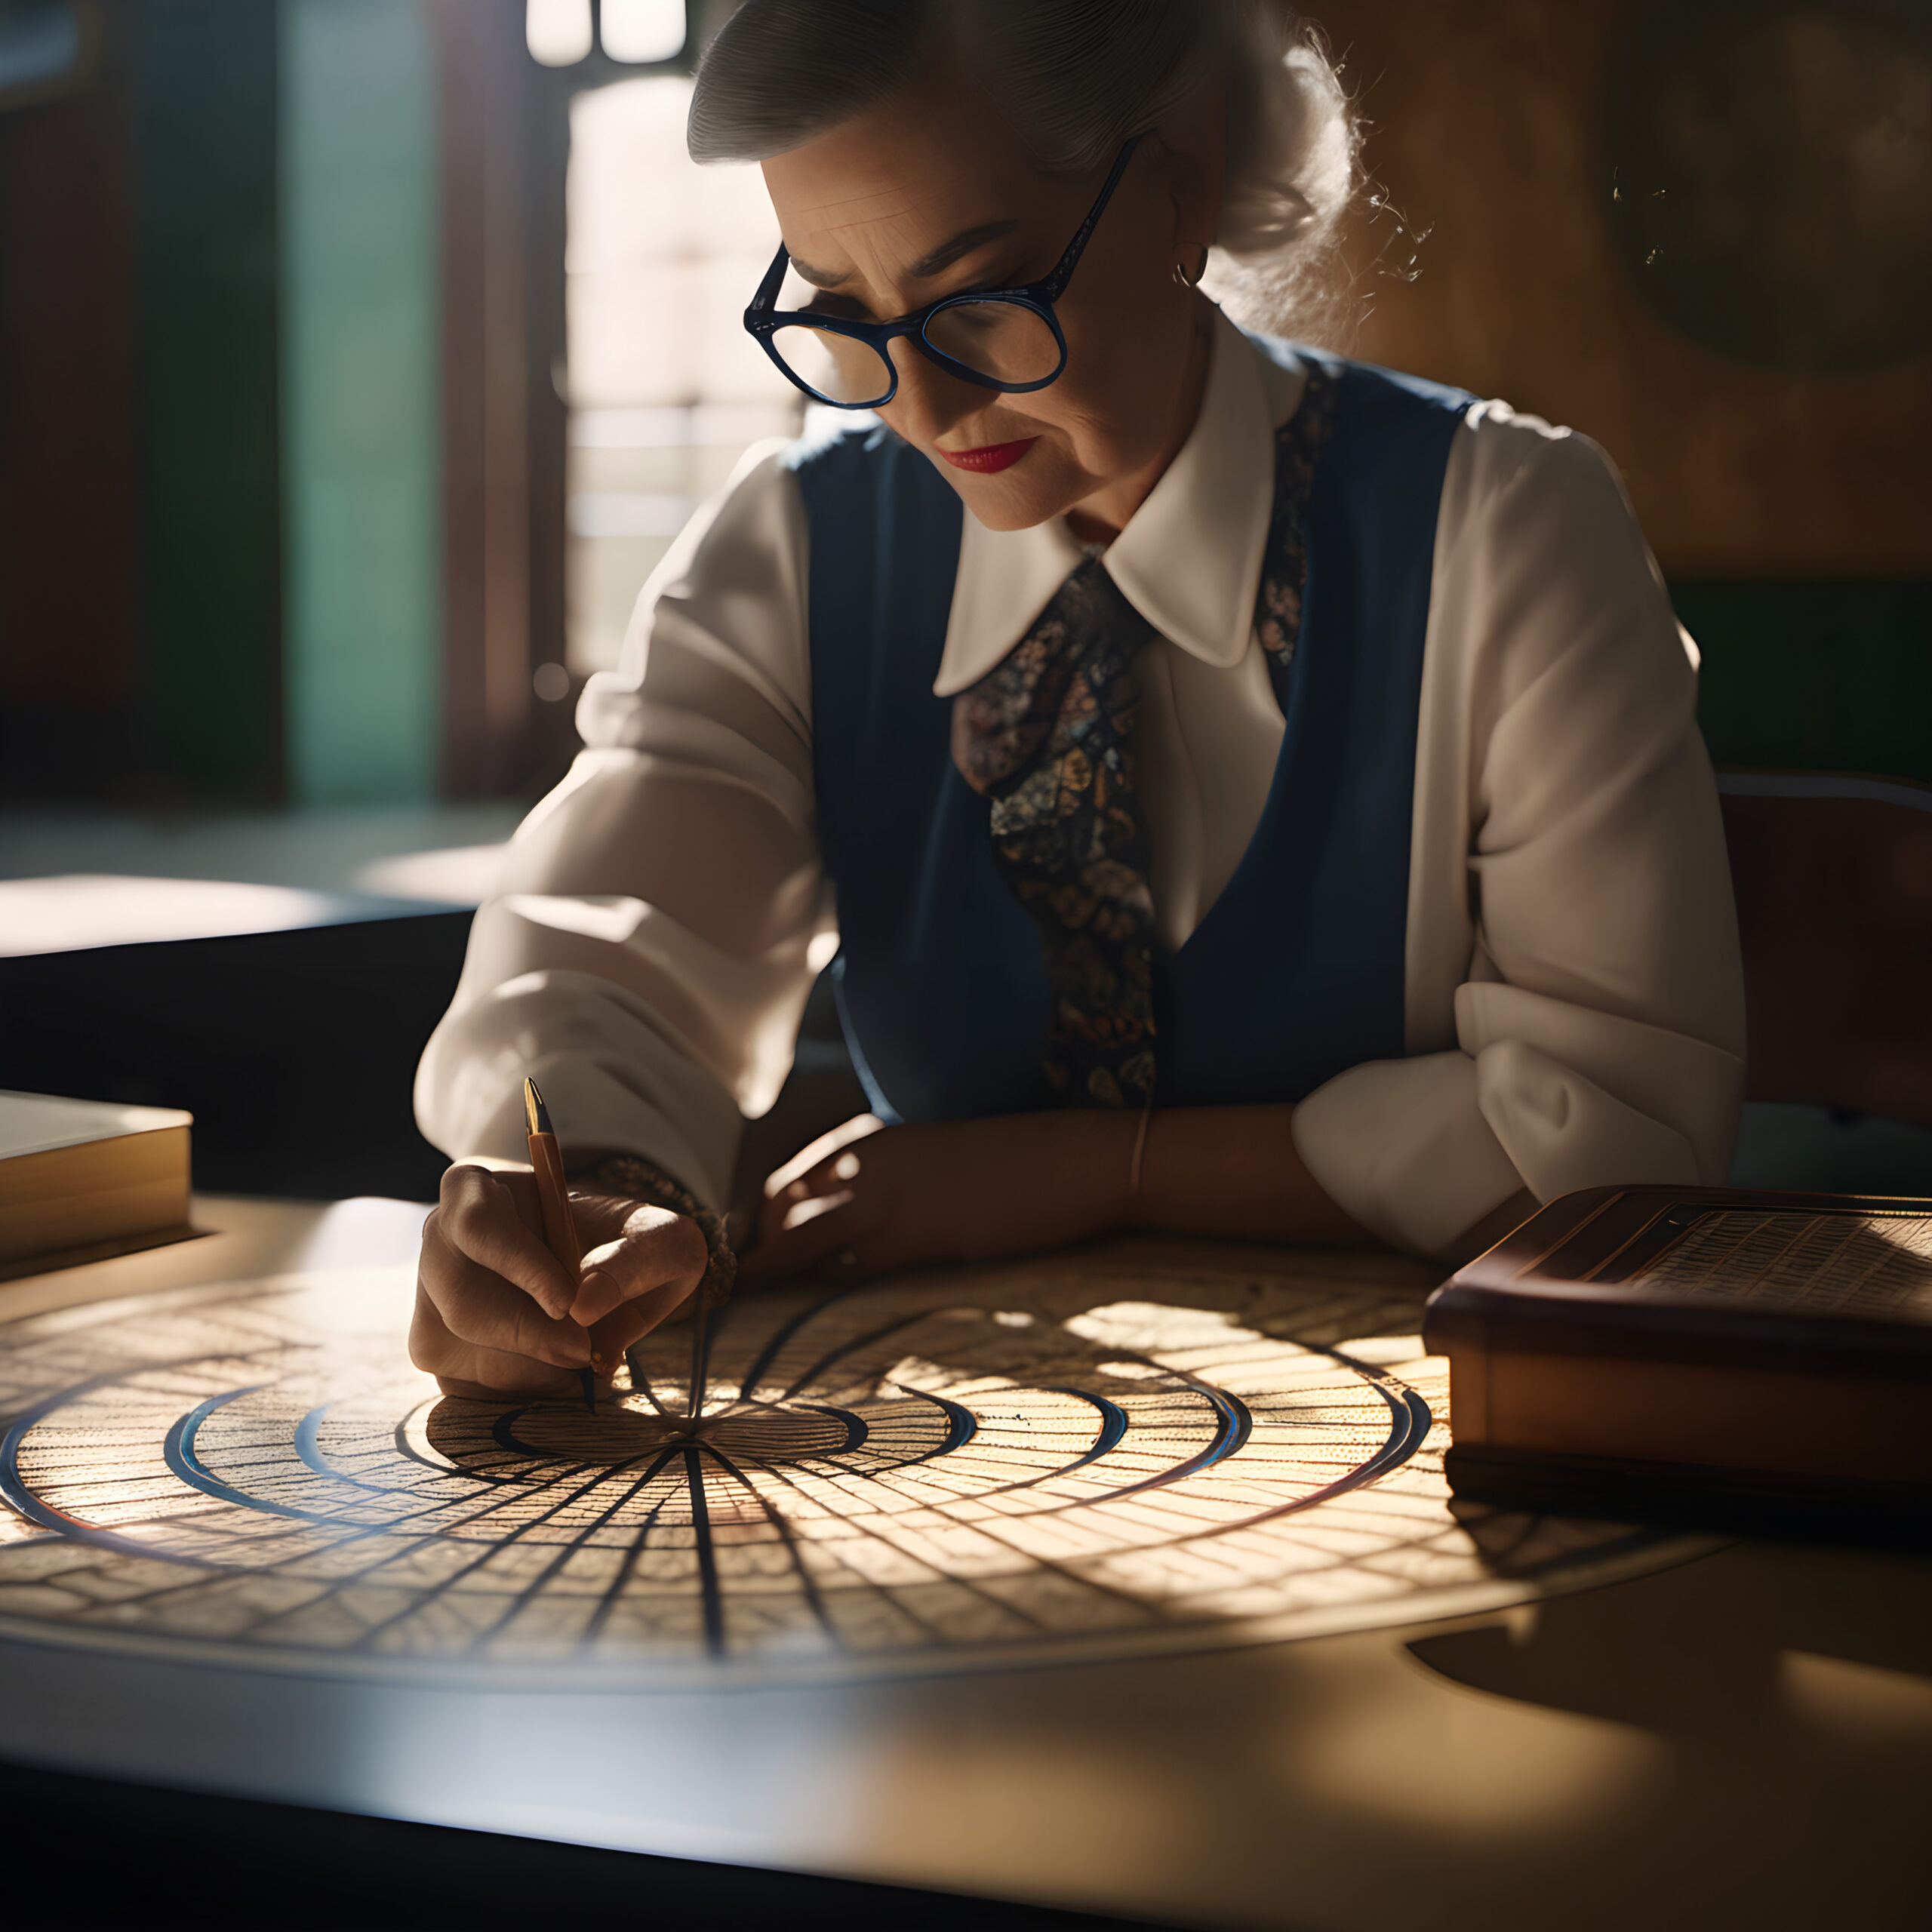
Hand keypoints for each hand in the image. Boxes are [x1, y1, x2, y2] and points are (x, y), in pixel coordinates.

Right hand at [412, 1163, 708, 1399]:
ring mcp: (430, 1296)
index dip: (519, 1267)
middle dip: (527, 1335)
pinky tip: (557, 1370)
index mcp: (475, 1189)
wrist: (614, 1280)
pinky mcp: (439, 1348)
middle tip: (584, 1350)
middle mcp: (440, 1240)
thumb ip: (637, 1257)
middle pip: (461, 1301)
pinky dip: (520, 1387)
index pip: (479, 1226)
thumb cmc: (630, 1243)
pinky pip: (465, 1385)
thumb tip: (584, 1305)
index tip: (566, 1303)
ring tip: (580, 1352)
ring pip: (459, 1349)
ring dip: (528, 1365)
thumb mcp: (660, 1236)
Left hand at [739, 1111, 1134, 1283]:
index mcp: (870, 1140)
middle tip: (754, 1289)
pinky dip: (814, 1285)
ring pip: (798, 1237)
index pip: (789, 1183)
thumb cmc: (1012, 1167)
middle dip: (764, 1250)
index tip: (757, 1255)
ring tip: (752, 1305)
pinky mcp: (911, 1236)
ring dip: (776, 1271)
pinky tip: (804, 1307)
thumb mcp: (930, 1162)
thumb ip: (884, 1185)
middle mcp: (865, 1161)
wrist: (1068, 1162)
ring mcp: (884, 1197)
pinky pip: (842, 1265)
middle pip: (782, 1210)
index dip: (768, 1224)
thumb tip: (847, 1227)